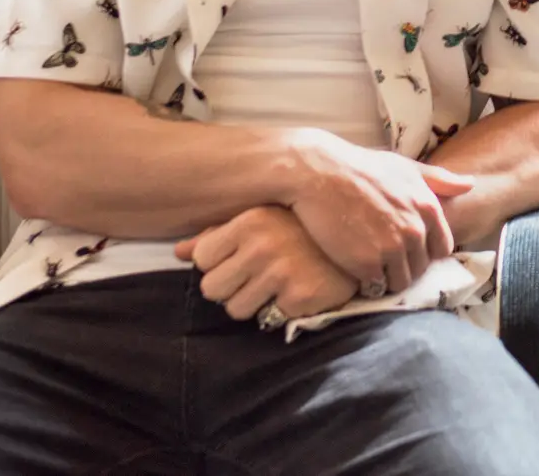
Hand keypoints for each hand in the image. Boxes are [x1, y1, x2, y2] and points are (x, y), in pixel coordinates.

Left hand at [175, 206, 358, 321]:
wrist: (359, 238)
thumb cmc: (303, 228)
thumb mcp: (260, 219)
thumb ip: (217, 235)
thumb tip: (179, 252)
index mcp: (249, 222)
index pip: (201, 260)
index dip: (218, 264)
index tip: (239, 259)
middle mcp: (262, 246)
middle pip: (211, 289)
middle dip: (230, 288)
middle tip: (256, 277)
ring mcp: (281, 273)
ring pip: (236, 310)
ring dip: (253, 303)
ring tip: (277, 285)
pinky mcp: (300, 297)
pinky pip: (267, 319)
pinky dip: (279, 310)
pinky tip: (297, 291)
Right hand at [283, 129, 474, 294]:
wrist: (320, 173)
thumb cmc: (362, 167)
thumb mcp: (406, 167)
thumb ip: (439, 179)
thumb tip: (470, 184)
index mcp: (428, 208)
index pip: (442, 248)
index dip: (426, 251)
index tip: (408, 248)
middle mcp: (415, 231)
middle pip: (421, 268)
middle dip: (406, 266)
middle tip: (384, 258)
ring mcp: (391, 249)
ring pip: (401, 282)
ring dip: (388, 279)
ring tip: (371, 267)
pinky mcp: (366, 265)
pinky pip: (376, 287)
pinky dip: (368, 284)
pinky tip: (356, 270)